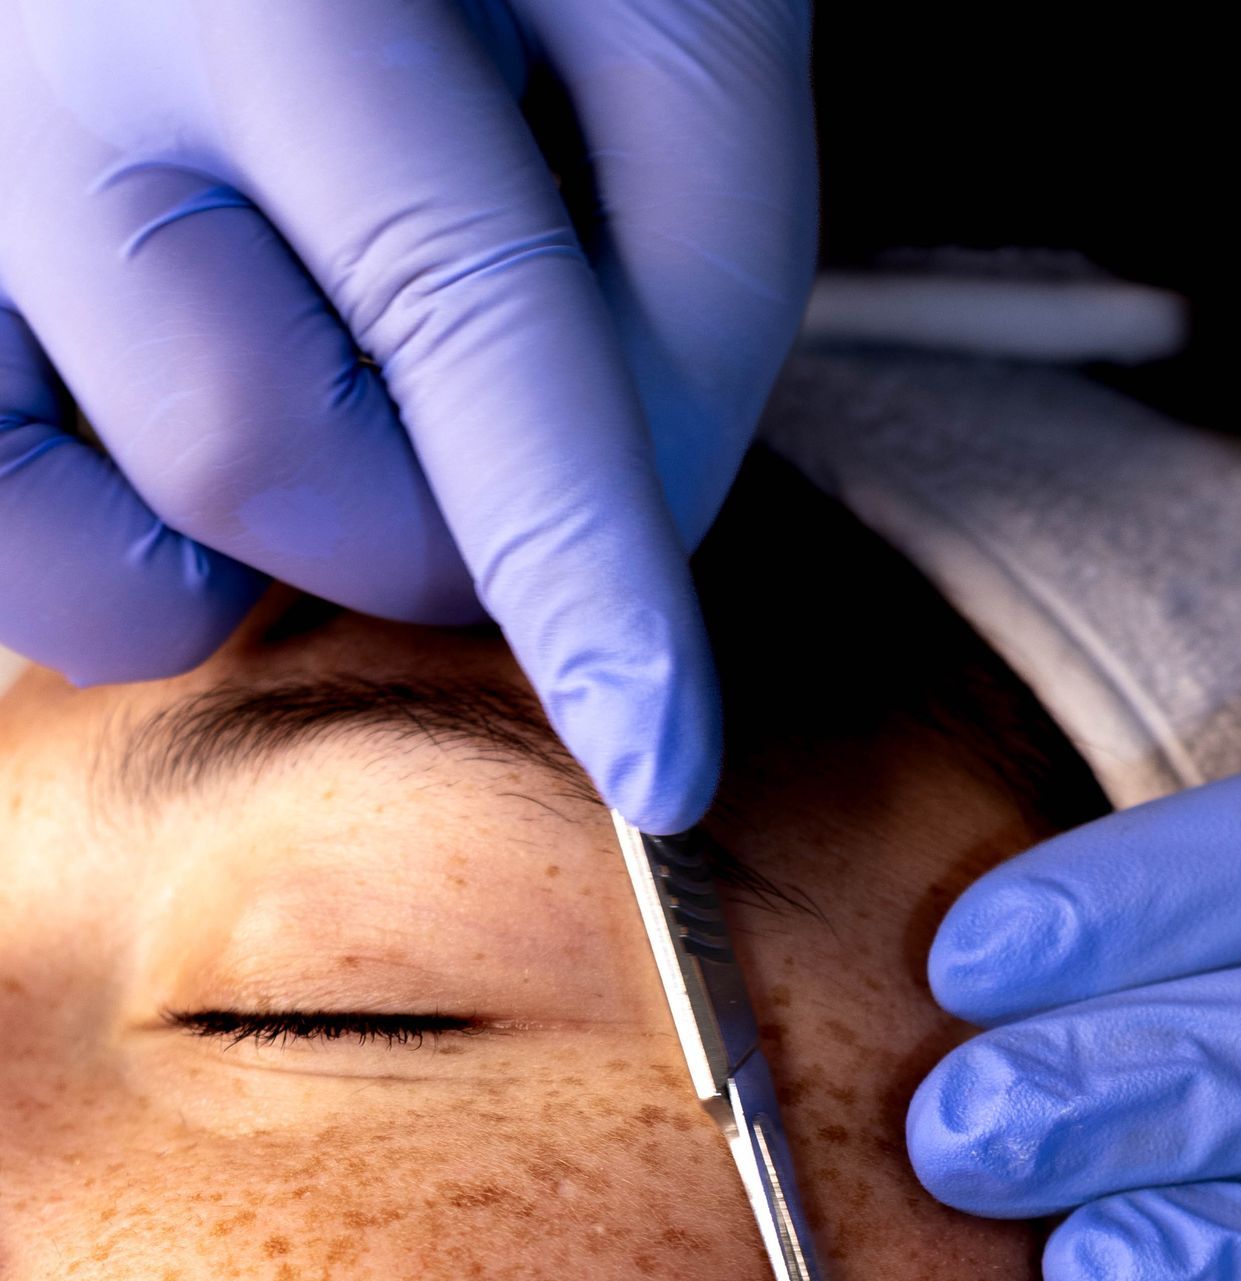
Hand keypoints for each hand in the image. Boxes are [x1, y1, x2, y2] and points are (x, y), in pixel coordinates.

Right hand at [0, 0, 815, 829]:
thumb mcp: (681, 4)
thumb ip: (696, 278)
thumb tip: (614, 563)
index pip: (461, 320)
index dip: (580, 569)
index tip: (661, 770)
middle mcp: (40, 55)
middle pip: (260, 459)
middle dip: (438, 514)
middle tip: (494, 407)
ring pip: (108, 543)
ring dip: (284, 537)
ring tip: (338, 376)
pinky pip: (2, 537)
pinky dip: (134, 562)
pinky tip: (222, 430)